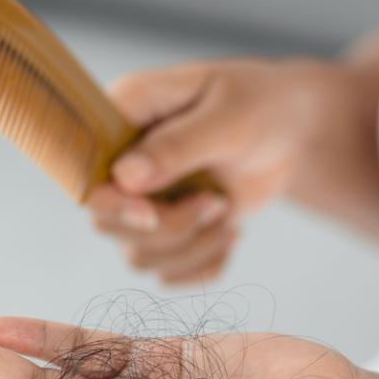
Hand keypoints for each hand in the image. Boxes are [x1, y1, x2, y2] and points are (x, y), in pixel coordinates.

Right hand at [89, 59, 373, 284]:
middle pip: (106, 223)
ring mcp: (142, 198)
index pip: (87, 172)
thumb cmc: (260, 106)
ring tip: (227, 211)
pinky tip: (232, 232)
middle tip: (217, 203)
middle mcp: (121, 160)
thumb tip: (124, 177)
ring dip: (192, 248)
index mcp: (123, 114)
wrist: (291, 131)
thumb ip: (177, 146)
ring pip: (138, 255)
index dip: (112, 203)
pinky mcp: (167, 227)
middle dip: (168, 228)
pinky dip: (204, 265)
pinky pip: (168, 272)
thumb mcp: (228, 119)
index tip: (152, 213)